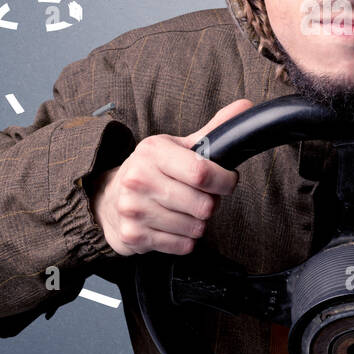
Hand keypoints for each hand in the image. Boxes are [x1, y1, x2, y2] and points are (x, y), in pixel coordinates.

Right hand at [89, 99, 253, 255]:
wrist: (108, 199)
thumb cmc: (151, 171)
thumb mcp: (177, 146)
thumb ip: (213, 130)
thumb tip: (245, 107)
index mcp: (152, 152)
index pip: (202, 174)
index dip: (225, 181)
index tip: (228, 181)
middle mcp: (138, 179)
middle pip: (203, 205)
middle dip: (211, 203)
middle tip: (199, 196)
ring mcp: (134, 209)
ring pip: (195, 228)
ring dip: (198, 222)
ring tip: (183, 209)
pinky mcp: (133, 236)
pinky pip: (182, 246)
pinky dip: (185, 239)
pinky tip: (172, 225)